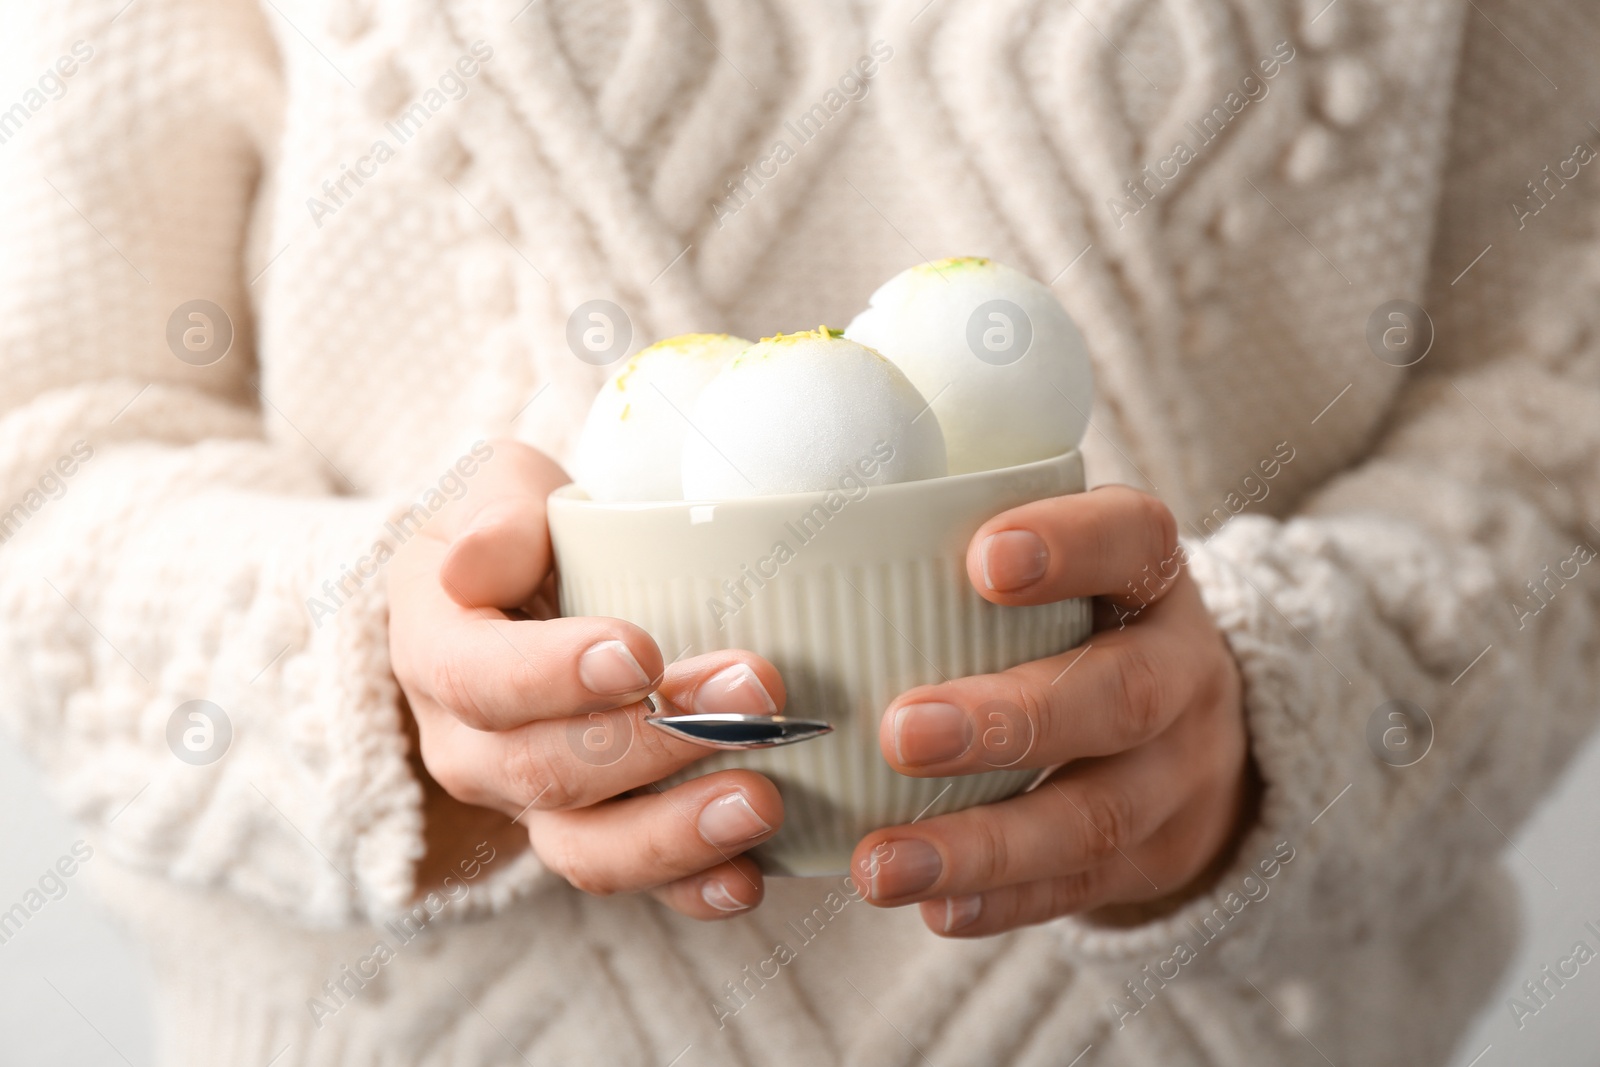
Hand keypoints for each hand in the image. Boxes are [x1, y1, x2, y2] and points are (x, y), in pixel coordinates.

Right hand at [387, 440, 786, 919]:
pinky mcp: (591, 834)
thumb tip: (473, 561)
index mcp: (437, 649)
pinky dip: (690, 888)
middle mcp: (470, 746)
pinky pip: (632, 882)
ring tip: (761, 800)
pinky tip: (750, 876)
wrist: (531, 593)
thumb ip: (495, 512)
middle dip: (654, 740)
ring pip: (583, 847)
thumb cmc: (524, 531)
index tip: (642, 652)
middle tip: (754, 693)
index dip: (554, 675)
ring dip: (674, 832)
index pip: (476, 679)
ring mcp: (528, 804)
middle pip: (544, 769)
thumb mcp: (499, 488)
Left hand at [849, 485, 1252, 936]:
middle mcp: (1180, 669)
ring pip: (1098, 815)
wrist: (1190, 727)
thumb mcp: (1058, 565)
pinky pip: (1084, 886)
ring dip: (983, 843)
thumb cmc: (1072, 621)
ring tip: (881, 864)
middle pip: (1122, 694)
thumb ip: (957, 550)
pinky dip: (1005, 900)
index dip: (1071, 547)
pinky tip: (934, 908)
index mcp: (1149, 575)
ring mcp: (1179, 772)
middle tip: (901, 733)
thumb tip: (783, 555)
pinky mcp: (1160, 854)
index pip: (1133, 539)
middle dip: (1011, 718)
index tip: (983, 558)